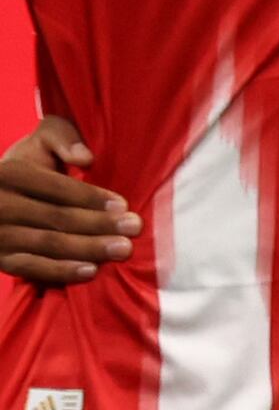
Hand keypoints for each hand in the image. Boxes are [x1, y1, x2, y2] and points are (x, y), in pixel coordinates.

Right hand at [0, 116, 134, 287]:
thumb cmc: (31, 167)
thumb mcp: (40, 143)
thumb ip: (62, 138)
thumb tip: (85, 157)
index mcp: (11, 173)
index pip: (55, 188)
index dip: (89, 197)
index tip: (123, 205)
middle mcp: (0, 203)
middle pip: (55, 217)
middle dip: (98, 224)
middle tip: (133, 228)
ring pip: (48, 243)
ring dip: (88, 248)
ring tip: (121, 249)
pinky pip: (31, 267)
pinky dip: (61, 271)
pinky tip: (91, 271)